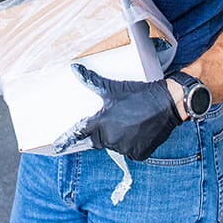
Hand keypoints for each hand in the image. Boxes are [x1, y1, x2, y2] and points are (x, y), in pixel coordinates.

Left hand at [52, 64, 181, 160]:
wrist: (167, 103)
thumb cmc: (138, 94)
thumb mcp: (113, 88)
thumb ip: (91, 81)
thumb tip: (74, 68)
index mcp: (101, 124)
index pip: (79, 134)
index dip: (66, 140)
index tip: (55, 148)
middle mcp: (111, 139)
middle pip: (99, 139)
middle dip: (103, 131)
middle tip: (116, 119)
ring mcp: (126, 148)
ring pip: (114, 145)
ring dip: (117, 137)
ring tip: (130, 121)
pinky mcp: (139, 154)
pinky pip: (129, 151)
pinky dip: (131, 143)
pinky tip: (138, 130)